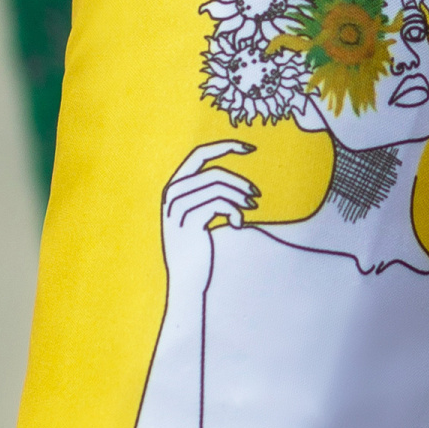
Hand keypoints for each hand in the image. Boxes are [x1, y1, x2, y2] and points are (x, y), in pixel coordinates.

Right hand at [160, 141, 259, 288]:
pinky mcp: (190, 222)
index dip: (226, 147)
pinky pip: (220, 204)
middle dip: (240, 183)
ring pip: (219, 187)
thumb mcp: (197, 216)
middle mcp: (172, 194)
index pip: (199, 154)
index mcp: (173, 187)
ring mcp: (178, 208)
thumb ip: (206, 196)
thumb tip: (235, 182)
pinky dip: (234, 212)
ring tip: (250, 210)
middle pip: (214, 173)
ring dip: (240, 197)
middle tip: (256, 197)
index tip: (250, 148)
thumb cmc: (196, 248)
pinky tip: (238, 224)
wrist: (186, 280)